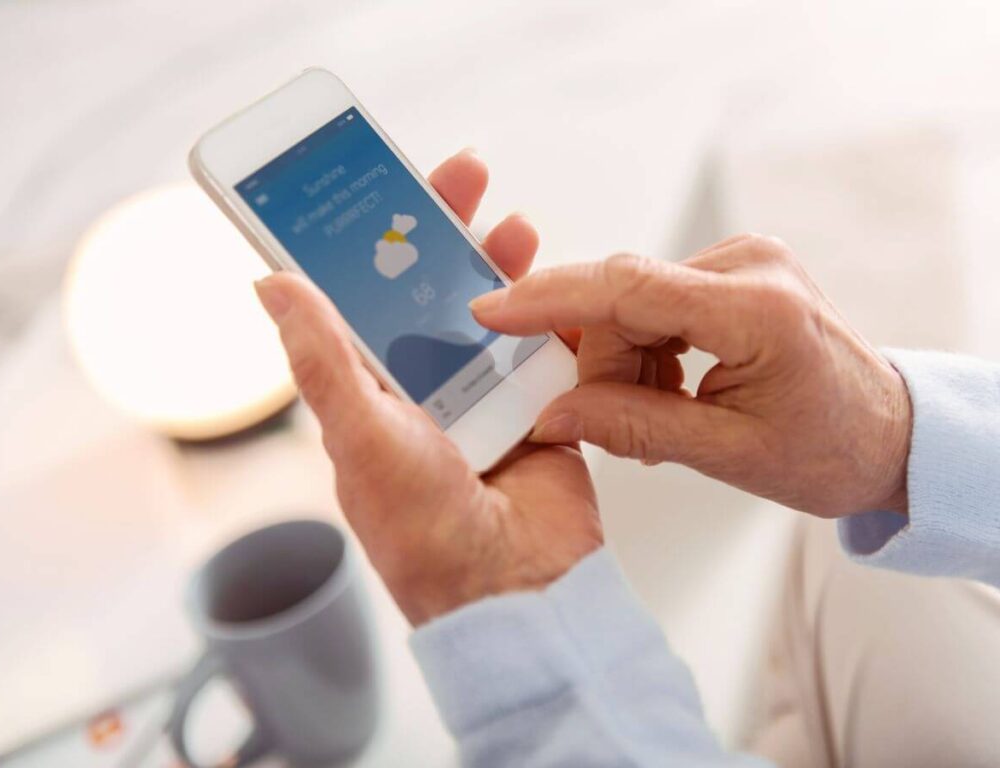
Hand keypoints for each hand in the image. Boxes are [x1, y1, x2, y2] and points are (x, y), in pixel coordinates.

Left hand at [255, 150, 601, 625]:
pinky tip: (560, 286)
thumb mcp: (360, 435)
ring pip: (492, 310)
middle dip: (445, 233)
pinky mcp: (539, 405)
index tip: (382, 190)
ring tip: (514, 228)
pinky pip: (546, 346)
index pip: (363, 298)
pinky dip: (554, 315)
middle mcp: (425, 388)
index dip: (371, 242)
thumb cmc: (424, 530)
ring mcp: (484, 395)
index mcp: (371, 392)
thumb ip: (322, 359)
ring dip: (501, 266)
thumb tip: (270, 286)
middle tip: (464, 179)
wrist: (516, 587)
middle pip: (432, 291)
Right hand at [469, 235, 912, 518]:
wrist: (888, 433)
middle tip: (617, 421)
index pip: (627, 287)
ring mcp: (743, 260)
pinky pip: (656, 300)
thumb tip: (553, 415)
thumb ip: (632, 427)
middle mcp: (749, 265)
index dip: (550, 298)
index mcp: (757, 309)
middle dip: (602, 363)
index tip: (491, 313)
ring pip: (633, 302)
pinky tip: (673, 386)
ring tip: (665, 410)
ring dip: (627, 360)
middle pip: (623, 299)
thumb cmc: (829, 449)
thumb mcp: (726, 453)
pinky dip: (646, 346)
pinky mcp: (734, 269)